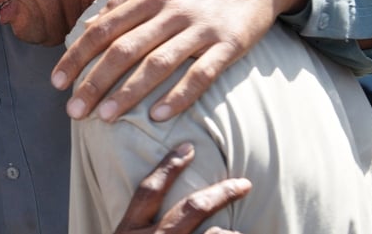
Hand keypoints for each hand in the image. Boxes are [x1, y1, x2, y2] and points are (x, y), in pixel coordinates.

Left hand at [52, 0, 305, 121]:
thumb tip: (90, 24)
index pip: (103, 29)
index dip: (77, 56)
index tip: (57, 82)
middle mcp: (171, 9)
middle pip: (123, 50)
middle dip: (94, 82)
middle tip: (73, 111)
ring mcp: (200, 28)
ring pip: (157, 65)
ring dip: (128, 93)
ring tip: (104, 117)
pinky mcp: (228, 45)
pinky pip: (200, 74)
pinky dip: (179, 96)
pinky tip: (158, 116)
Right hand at [113, 143, 249, 233]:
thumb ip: (134, 230)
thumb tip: (154, 217)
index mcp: (127, 232)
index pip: (149, 190)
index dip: (169, 166)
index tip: (188, 146)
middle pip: (192, 209)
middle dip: (221, 193)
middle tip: (244, 184)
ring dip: (230, 232)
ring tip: (241, 232)